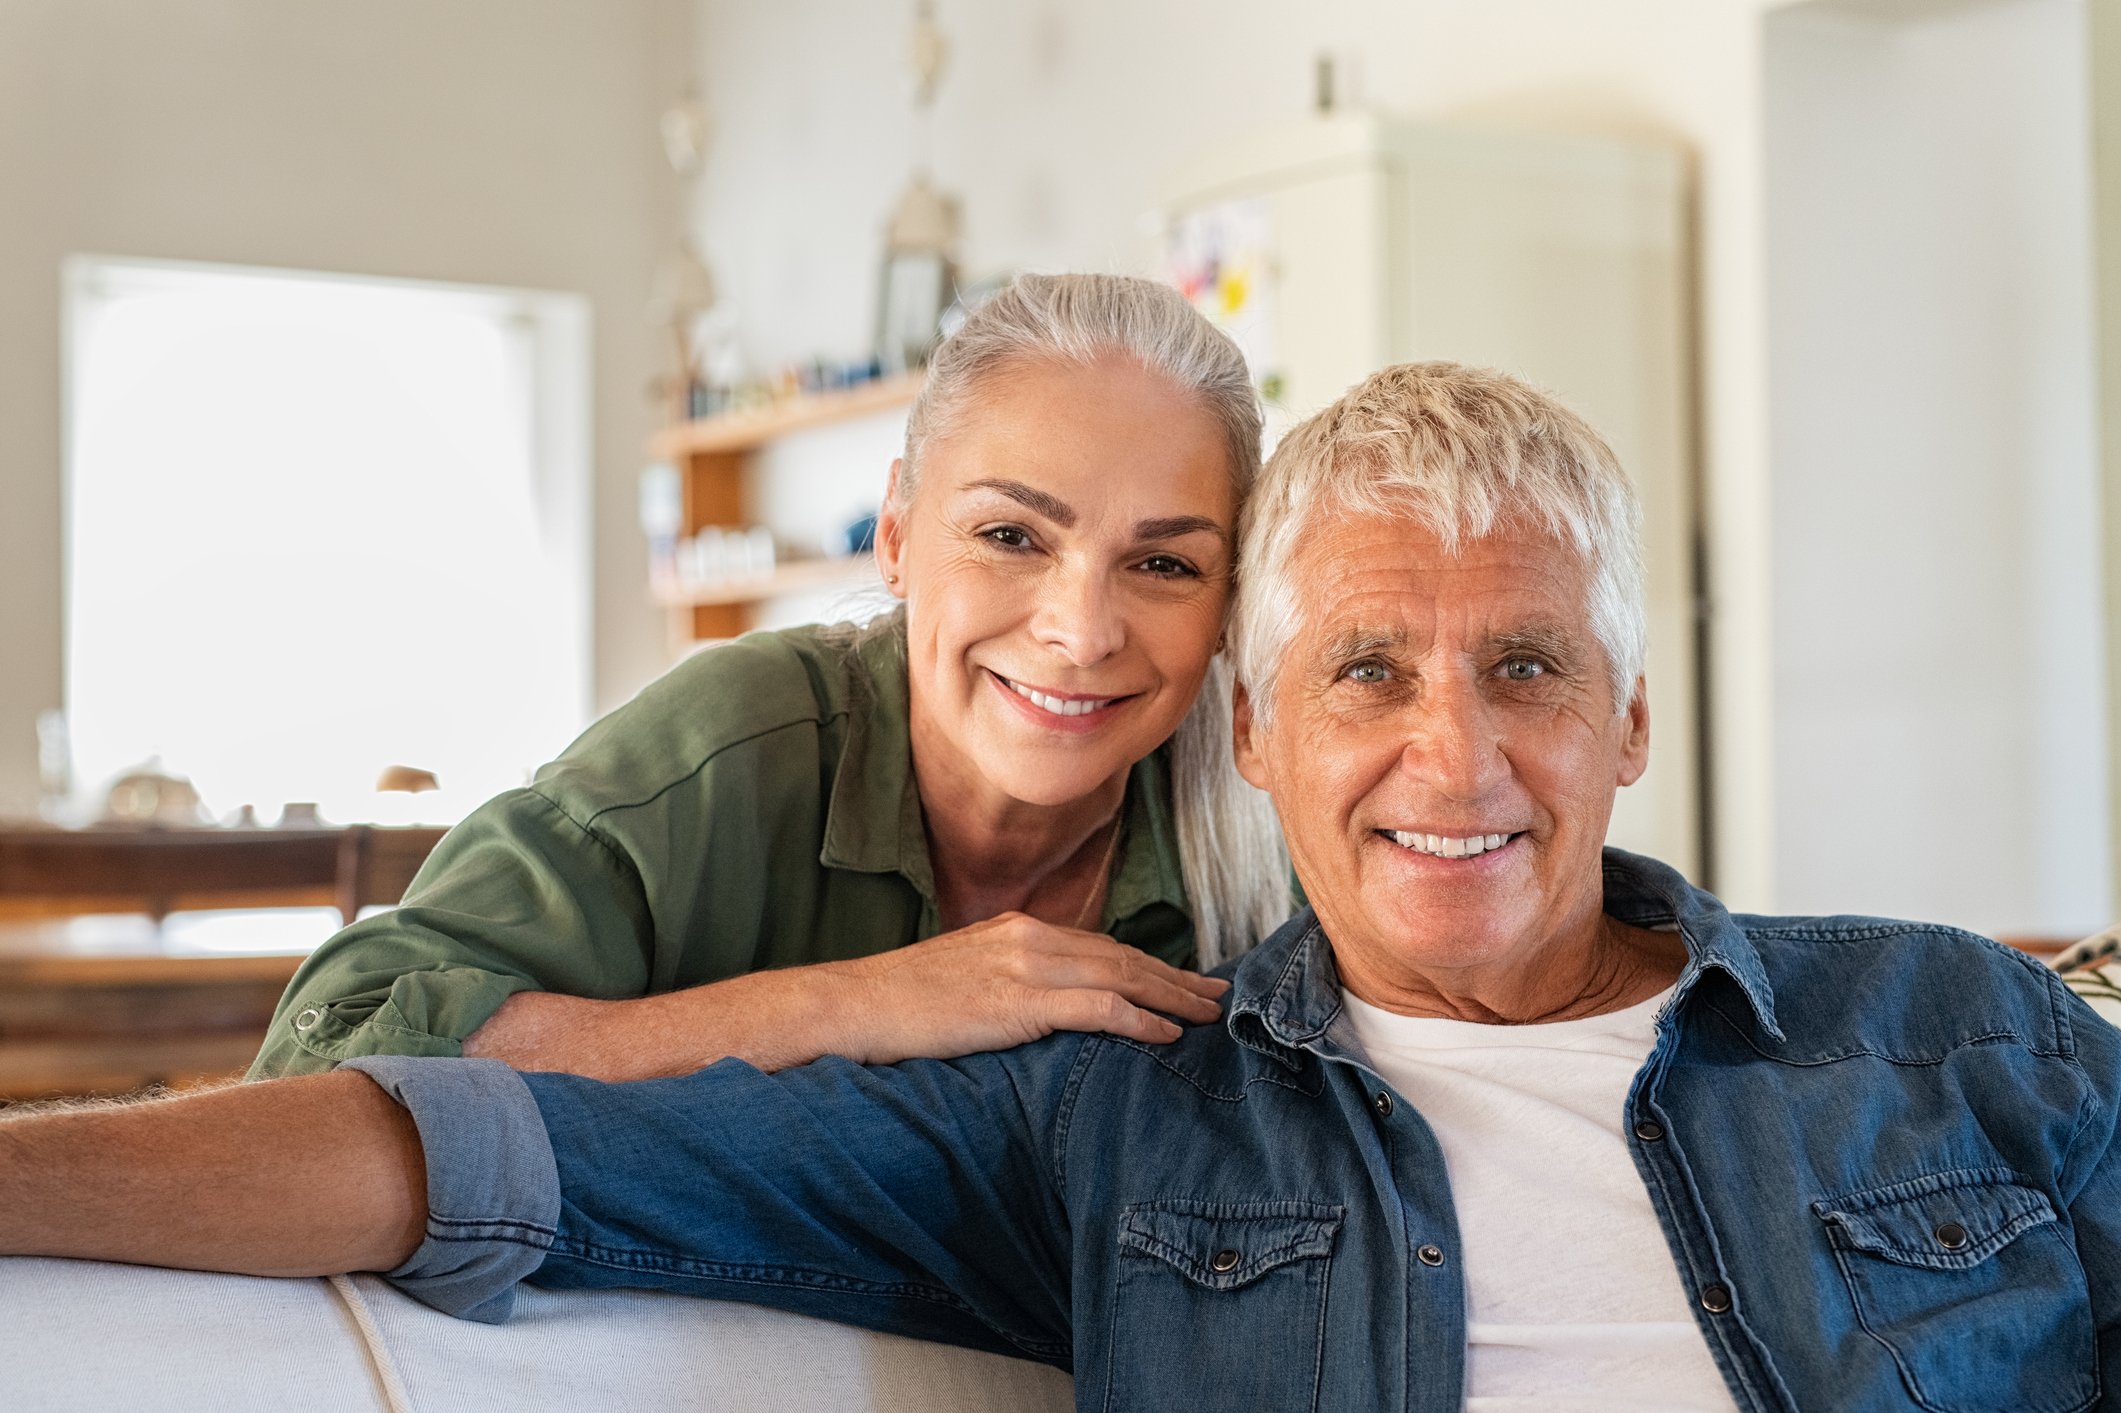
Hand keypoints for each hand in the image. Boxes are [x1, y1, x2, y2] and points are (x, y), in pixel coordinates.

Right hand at [819, 913, 1228, 1065]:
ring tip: (1206, 1016)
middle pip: (1122, 956)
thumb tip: (1040, 1010)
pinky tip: (1166, 1034)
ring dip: (1171, 996)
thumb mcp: (962, 979)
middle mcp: (1029, 937)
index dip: (1147, 964)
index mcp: (1017, 930)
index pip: (1099, 946)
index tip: (1182, 980)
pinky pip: (1097, 1008)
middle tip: (1216, 995)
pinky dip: (1139, 1019)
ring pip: (1120, 976)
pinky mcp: (1018, 1001)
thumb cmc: (899, 1004)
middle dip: (1174, 977)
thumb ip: (1007, 983)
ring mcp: (1025, 966)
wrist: (853, 1005)